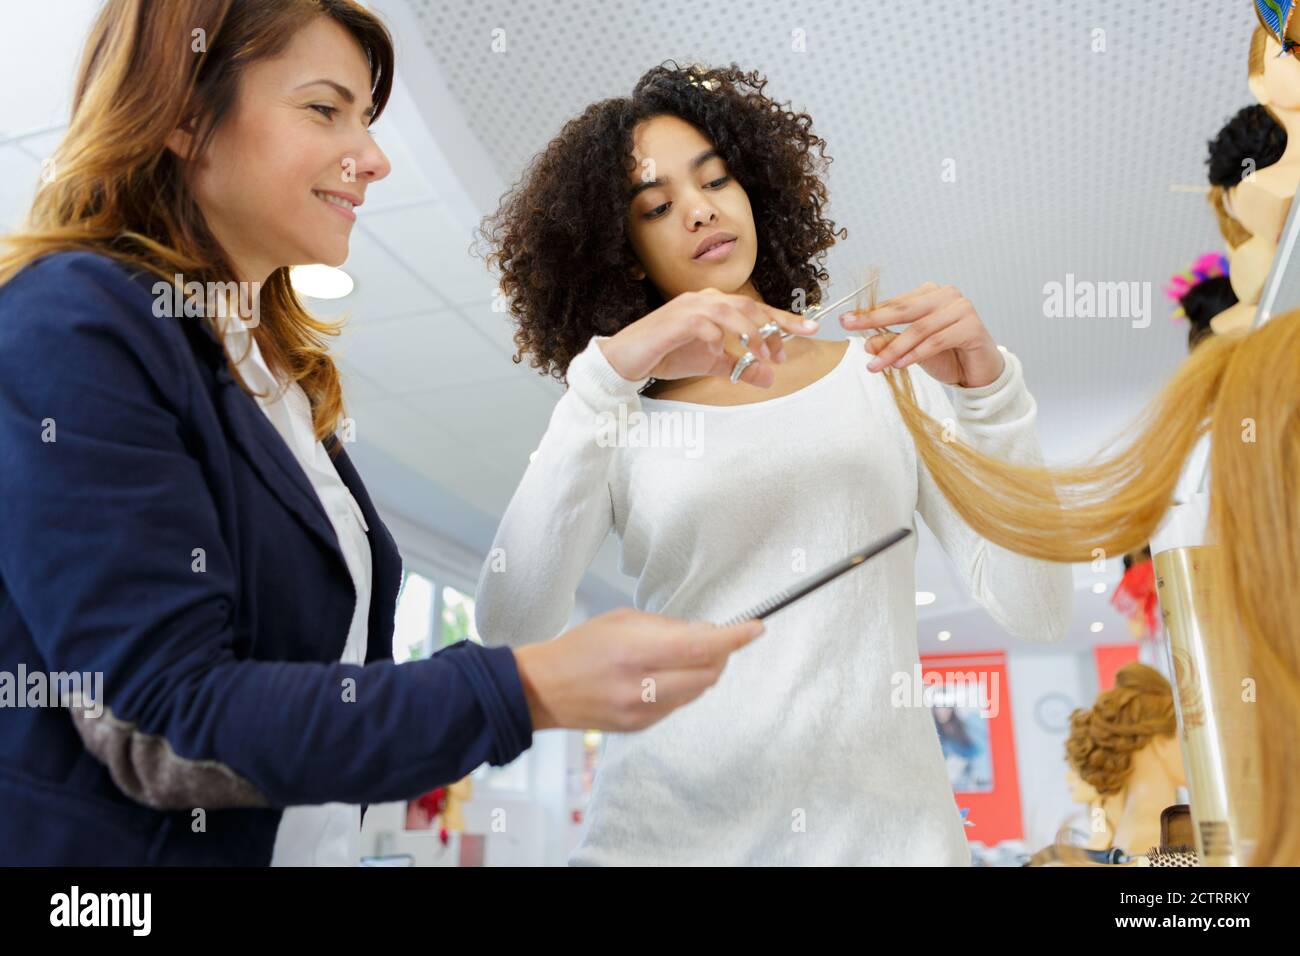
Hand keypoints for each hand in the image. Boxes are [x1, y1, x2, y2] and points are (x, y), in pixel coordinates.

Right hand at [511, 608, 764, 731]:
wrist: (544, 690)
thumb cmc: (581, 647)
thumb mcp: (623, 620)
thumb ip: (669, 626)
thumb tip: (709, 632)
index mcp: (635, 651)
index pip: (700, 647)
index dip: (734, 638)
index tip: (756, 628)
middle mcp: (641, 686)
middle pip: (708, 674)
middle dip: (722, 654)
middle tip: (716, 638)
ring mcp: (642, 712)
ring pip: (698, 692)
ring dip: (704, 671)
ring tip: (685, 654)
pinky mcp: (641, 727)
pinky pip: (680, 705)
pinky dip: (684, 687)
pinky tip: (665, 675)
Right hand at [597, 288, 817, 384]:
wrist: (628, 360)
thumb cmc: (667, 355)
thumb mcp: (711, 364)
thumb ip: (739, 367)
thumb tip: (769, 376)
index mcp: (714, 305)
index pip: (755, 308)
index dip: (784, 319)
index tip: (810, 329)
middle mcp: (703, 300)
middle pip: (747, 305)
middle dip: (770, 327)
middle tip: (781, 352)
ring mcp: (688, 308)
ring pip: (729, 310)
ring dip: (748, 333)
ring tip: (758, 354)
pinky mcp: (673, 322)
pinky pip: (702, 324)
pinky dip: (716, 337)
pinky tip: (720, 351)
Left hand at [839, 282, 1005, 387]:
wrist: (979, 373)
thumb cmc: (947, 356)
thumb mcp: (911, 350)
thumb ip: (891, 342)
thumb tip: (866, 343)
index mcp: (930, 294)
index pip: (896, 303)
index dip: (869, 313)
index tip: (845, 320)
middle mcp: (947, 295)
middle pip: (904, 310)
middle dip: (874, 321)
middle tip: (850, 329)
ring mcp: (962, 308)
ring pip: (919, 329)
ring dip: (894, 348)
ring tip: (875, 365)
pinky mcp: (972, 327)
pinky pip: (937, 340)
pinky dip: (916, 354)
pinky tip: (900, 364)